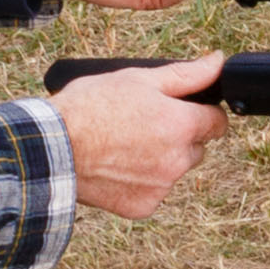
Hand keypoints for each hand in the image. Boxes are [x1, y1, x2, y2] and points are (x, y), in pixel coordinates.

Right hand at [55, 53, 227, 219]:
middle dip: (178, 138)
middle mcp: (179, 160)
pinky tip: (116, 168)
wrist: (52, 148)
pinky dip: (140, 183)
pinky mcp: (143, 206)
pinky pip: (153, 192)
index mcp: (182, 126)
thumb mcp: (138, 79)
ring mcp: (162, 187)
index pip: (217, 123)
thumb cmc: (90, 108)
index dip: (201, 114)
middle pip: (196, 148)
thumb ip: (186, 74)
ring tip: (123, 146)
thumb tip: (217, 62)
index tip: (183, 112)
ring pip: (174, 170)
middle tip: (142, 126)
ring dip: (160, 161)